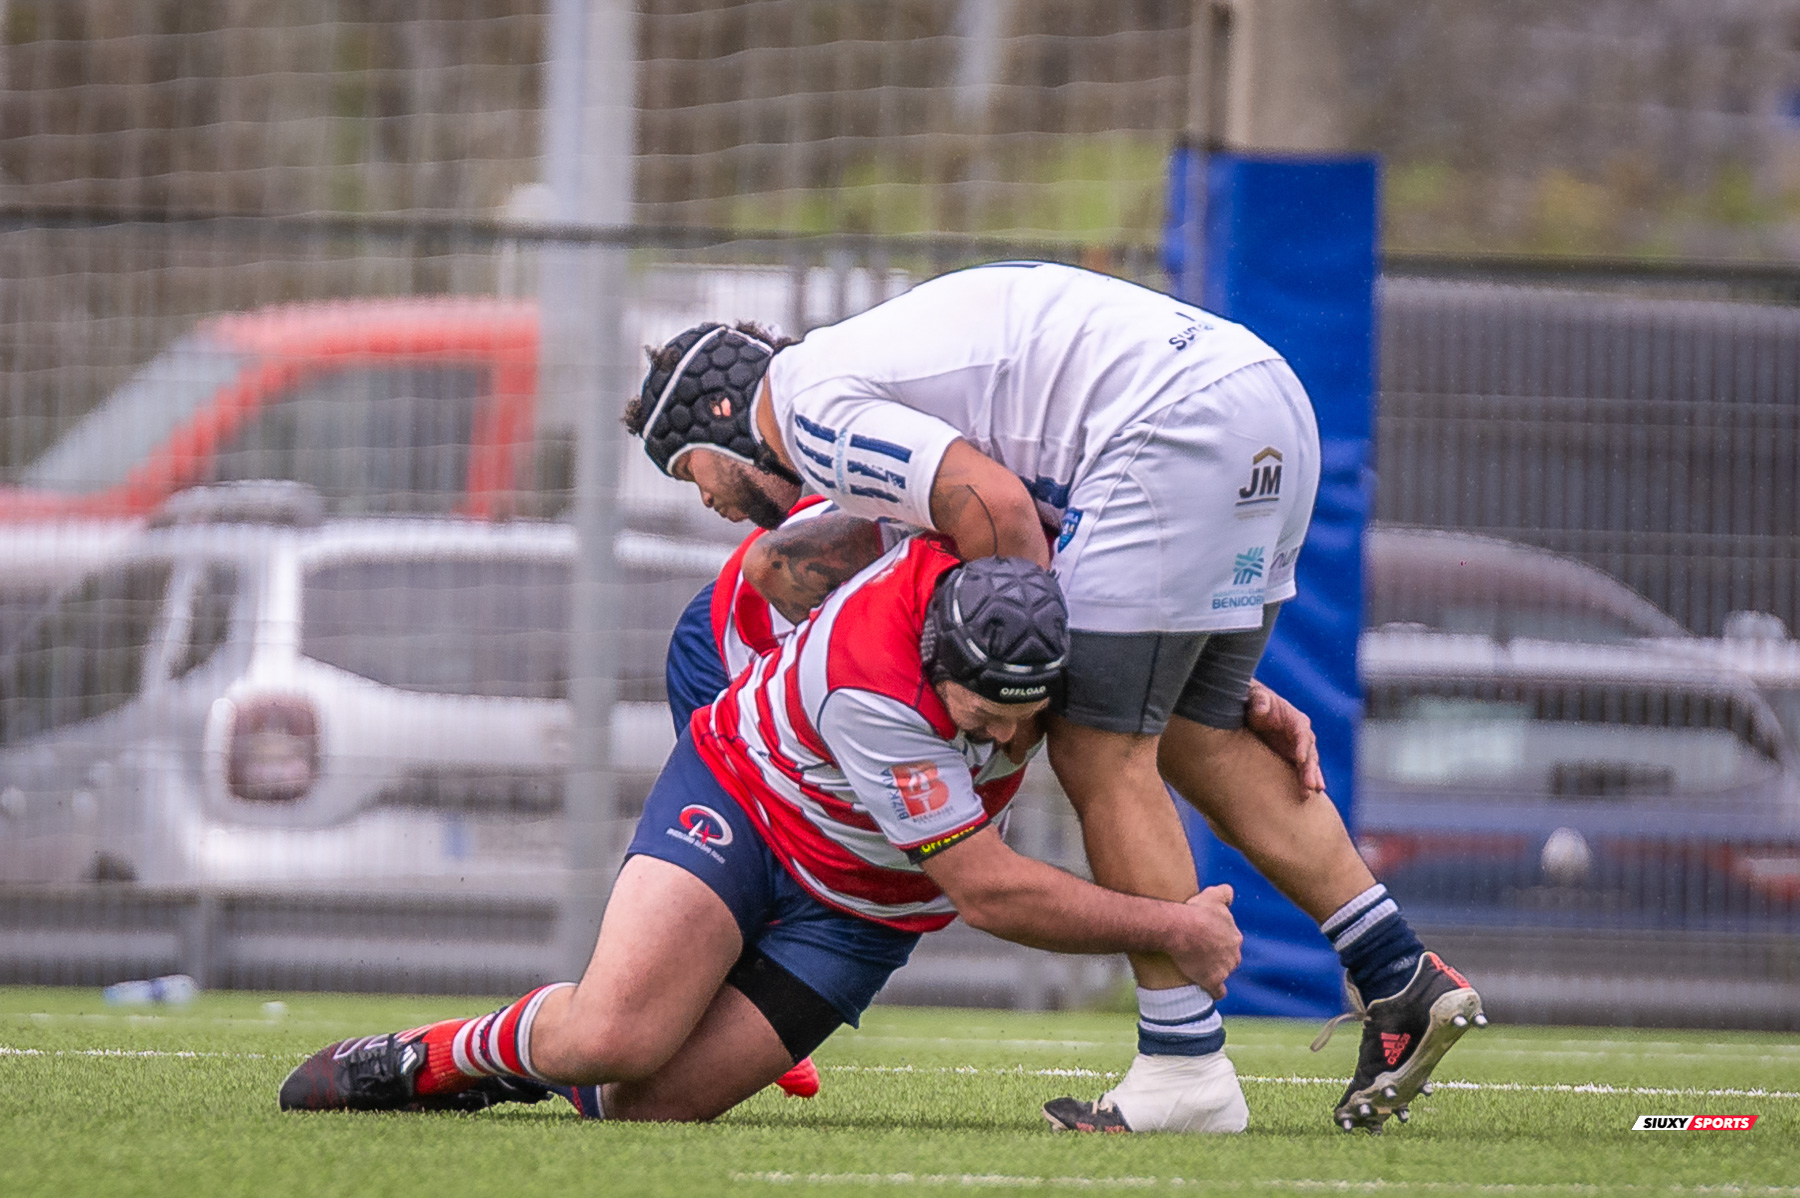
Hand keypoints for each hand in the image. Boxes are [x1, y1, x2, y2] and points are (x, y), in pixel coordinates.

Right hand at [1168, 884, 1241, 998]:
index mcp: (1234, 936)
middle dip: (1218, 957)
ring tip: (1197, 970)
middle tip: (1199, 953)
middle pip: (1229, 958)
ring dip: (1214, 973)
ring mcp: (1224, 969)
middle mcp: (1234, 954)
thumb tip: (1230, 893)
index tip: (1205, 939)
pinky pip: (1218, 991)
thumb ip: (1224, 892)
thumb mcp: (1212, 895)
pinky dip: (1214, 992)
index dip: (1218, 941)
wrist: (1182, 928)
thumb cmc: (1196, 911)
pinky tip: (1208, 991)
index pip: (1230, 942)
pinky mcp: (1213, 981)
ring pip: (1223, 973)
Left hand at [1246, 681, 1325, 795]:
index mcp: (1296, 720)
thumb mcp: (1256, 697)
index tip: (1300, 760)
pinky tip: (1310, 794)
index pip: (1302, 734)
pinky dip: (1307, 781)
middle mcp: (1302, 735)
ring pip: (1308, 765)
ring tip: (1311, 792)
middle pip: (1310, 753)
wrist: (1253, 709)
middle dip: (1310, 769)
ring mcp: (1298, 748)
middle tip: (1310, 785)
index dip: (1302, 746)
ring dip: (1311, 778)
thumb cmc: (1256, 701)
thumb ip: (1260, 701)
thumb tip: (1261, 708)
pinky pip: (1302, 771)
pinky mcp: (1292, 758)